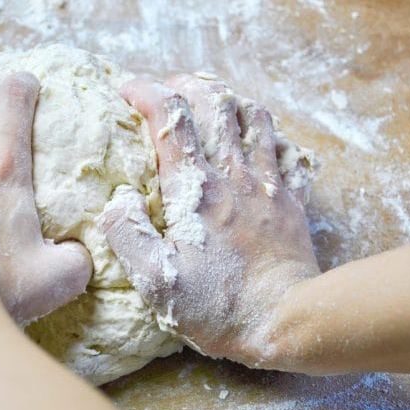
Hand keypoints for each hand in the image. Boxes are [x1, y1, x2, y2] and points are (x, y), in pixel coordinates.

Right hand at [99, 75, 319, 363]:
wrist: (287, 321)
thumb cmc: (219, 305)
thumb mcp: (156, 280)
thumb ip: (127, 234)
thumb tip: (118, 200)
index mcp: (195, 189)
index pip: (170, 117)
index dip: (144, 92)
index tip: (126, 90)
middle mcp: (233, 175)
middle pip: (214, 103)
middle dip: (186, 87)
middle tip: (168, 94)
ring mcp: (266, 184)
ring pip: (254, 117)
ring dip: (229, 103)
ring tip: (211, 109)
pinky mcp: (291, 200)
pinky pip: (286, 150)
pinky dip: (270, 136)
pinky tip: (258, 143)